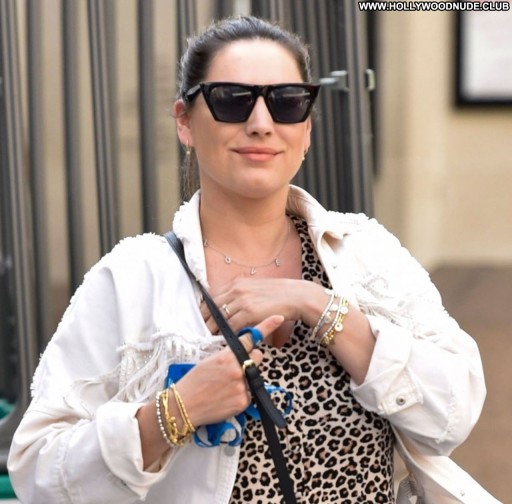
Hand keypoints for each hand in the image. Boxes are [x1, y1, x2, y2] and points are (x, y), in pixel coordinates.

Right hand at [175, 314, 283, 426]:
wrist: (183, 407)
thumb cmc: (193, 381)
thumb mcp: (209, 361)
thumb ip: (228, 355)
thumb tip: (241, 354)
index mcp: (226, 357)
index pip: (249, 339)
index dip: (266, 326)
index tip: (278, 318)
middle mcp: (236, 370)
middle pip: (257, 357)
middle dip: (250, 360)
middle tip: (233, 369)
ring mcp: (241, 386)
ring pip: (253, 377)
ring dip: (245, 379)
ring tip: (224, 387)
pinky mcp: (243, 402)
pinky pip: (249, 394)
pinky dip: (240, 395)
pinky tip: (226, 397)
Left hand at [200, 277, 324, 333]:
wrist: (296, 296)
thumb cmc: (279, 294)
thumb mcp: (255, 288)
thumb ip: (241, 295)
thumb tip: (230, 306)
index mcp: (236, 283)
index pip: (211, 297)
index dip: (205, 311)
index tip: (203, 320)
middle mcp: (236, 290)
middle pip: (211, 308)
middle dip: (205, 322)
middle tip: (203, 333)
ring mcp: (242, 300)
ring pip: (219, 319)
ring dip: (214, 331)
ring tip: (211, 340)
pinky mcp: (249, 312)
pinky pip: (231, 326)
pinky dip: (227, 335)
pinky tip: (225, 341)